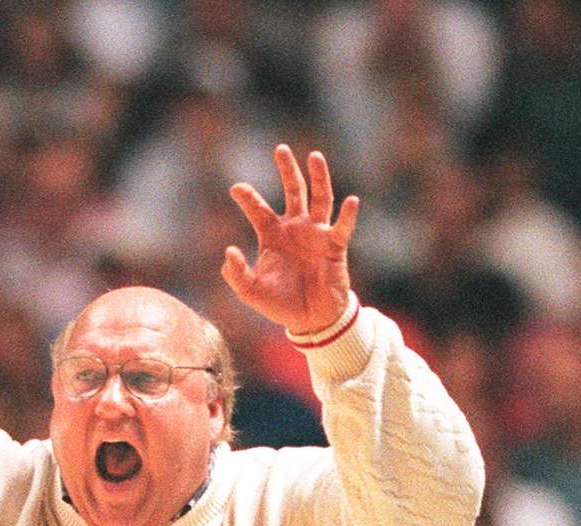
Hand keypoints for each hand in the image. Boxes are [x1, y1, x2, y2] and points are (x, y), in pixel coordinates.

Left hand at [222, 145, 357, 334]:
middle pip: (293, 191)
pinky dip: (347, 215)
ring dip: (319, 177)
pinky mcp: (335, 246)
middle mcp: (295, 228)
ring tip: (315, 156)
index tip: (236, 188)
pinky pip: (343, 227)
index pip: (259, 210)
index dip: (248, 198)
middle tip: (280, 149)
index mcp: (273, 235)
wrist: (310, 321)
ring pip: (319, 198)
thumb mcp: (251, 292)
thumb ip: (236, 274)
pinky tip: (351, 201)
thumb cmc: (280, 304)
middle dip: (287, 170)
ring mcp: (317, 234)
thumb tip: (229, 251)